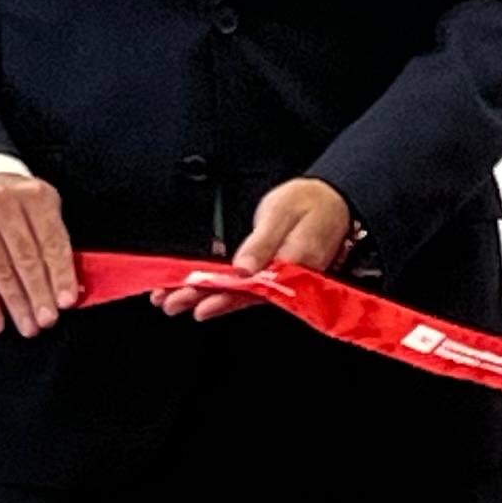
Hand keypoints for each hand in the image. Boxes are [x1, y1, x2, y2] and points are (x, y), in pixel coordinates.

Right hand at [0, 170, 81, 338]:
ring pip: (0, 269)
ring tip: (27, 326)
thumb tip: (66, 286)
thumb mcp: (39, 207)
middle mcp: (6, 205)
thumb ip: (52, 240)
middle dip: (38, 294)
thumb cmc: (14, 202)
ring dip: (15, 303)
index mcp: (36, 197)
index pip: (52, 241)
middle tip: (47, 320)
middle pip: (26, 257)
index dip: (60, 274)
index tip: (67, 300)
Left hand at [158, 177, 354, 320]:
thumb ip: (263, 242)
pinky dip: (213, 286)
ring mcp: (277, 278)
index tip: (200, 302)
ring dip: (202, 296)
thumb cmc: (310, 203)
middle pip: (241, 294)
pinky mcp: (270, 273)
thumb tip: (243, 268)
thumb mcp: (283, 213)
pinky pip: (240, 284)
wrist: (331, 200)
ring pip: (237, 292)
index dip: (225, 296)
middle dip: (203, 298)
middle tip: (171, 303)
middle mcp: (285, 279)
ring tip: (171, 300)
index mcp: (294, 265)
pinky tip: (191, 289)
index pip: (255, 287)